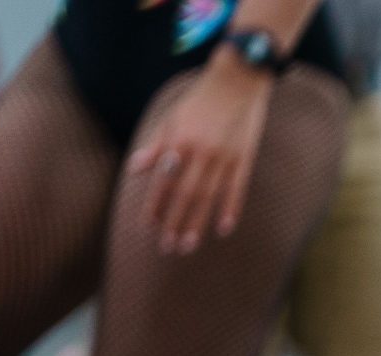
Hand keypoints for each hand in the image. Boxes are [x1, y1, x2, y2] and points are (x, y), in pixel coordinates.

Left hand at [126, 55, 273, 254]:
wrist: (238, 81)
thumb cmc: (201, 99)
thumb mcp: (172, 117)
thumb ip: (156, 145)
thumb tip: (136, 170)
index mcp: (180, 141)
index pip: (163, 181)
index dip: (155, 206)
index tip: (148, 228)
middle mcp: (201, 152)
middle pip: (185, 195)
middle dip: (175, 223)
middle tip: (168, 248)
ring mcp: (225, 157)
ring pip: (208, 197)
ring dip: (197, 223)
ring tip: (189, 245)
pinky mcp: (244, 159)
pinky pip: (236, 189)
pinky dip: (230, 210)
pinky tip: (223, 229)